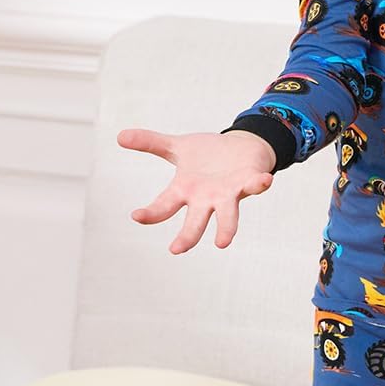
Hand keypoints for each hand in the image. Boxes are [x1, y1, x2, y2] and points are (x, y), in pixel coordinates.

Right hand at [118, 127, 276, 253]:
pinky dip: (259, 184)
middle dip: (187, 235)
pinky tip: (265, 181)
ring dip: (226, 228)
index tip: (137, 216)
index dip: (152, 212)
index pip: (165, 205)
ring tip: (222, 243)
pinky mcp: (248, 182)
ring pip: (227, 215)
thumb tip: (119, 136)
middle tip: (176, 249)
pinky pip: (255, 185)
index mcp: (186, 190)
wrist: (240, 148)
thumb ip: (150, 143)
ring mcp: (228, 194)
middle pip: (195, 221)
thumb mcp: (177, 147)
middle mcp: (206, 198)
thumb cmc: (208, 154)